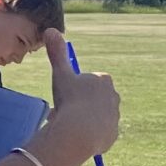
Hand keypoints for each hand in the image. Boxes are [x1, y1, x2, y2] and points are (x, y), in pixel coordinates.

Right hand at [42, 29, 119, 156]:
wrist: (80, 133)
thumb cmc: (70, 100)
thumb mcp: (61, 74)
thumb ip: (56, 53)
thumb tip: (50, 29)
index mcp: (104, 80)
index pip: (88, 82)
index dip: (73, 89)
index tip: (64, 96)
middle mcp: (114, 96)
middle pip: (91, 99)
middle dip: (78, 105)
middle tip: (63, 112)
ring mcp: (115, 116)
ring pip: (94, 116)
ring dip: (82, 120)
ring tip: (68, 126)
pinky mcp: (113, 134)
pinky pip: (98, 133)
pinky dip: (88, 134)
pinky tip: (78, 137)